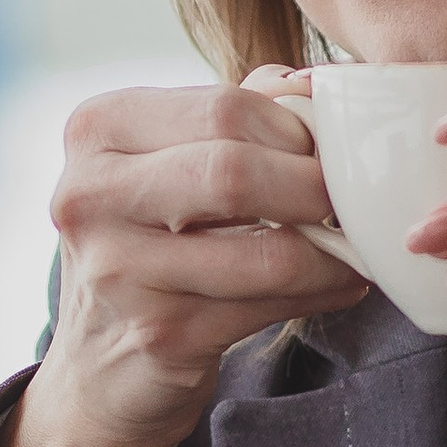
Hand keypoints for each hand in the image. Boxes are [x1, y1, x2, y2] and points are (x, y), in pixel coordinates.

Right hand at [5, 69, 367, 446]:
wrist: (100, 360)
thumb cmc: (156, 238)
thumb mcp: (174, 159)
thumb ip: (240, 112)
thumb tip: (318, 86)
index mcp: (98, 129)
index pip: (226, 108)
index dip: (296, 130)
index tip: (326, 152)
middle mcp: (91, 195)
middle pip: (237, 172)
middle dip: (315, 187)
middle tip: (350, 199)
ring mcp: (119, 271)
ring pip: (268, 251)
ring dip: (333, 250)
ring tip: (355, 245)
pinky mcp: (159, 335)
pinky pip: (271, 305)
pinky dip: (324, 289)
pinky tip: (338, 281)